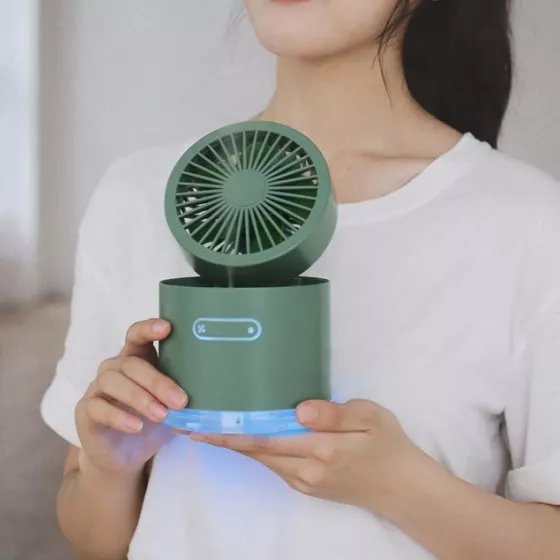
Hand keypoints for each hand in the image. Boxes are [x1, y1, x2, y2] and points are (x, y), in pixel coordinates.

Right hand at [75, 319, 187, 475]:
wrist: (126, 456)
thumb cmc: (154, 421)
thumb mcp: (172, 404)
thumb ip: (184, 390)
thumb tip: (215, 385)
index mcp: (136, 359)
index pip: (137, 335)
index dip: (148, 328)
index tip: (167, 328)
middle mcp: (114, 368)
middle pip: (132, 364)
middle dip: (158, 381)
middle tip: (180, 401)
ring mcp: (96, 388)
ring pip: (113, 381)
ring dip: (140, 397)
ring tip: (162, 415)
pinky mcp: (85, 411)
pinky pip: (98, 407)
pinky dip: (119, 416)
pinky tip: (136, 426)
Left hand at [191, 399, 428, 514]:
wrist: (404, 489)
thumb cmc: (388, 445)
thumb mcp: (371, 418)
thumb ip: (335, 414)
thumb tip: (299, 409)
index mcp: (321, 450)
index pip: (265, 438)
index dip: (231, 431)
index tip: (202, 424)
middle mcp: (305, 470)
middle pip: (256, 451)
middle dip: (223, 438)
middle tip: (193, 424)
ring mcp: (305, 482)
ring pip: (262, 460)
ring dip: (236, 445)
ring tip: (211, 429)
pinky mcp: (308, 486)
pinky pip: (274, 466)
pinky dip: (255, 451)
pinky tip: (247, 439)